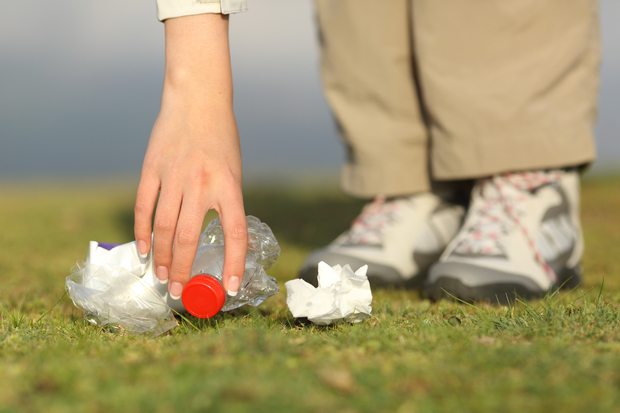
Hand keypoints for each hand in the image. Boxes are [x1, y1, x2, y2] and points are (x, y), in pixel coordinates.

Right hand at [134, 14, 246, 298]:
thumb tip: (227, 241)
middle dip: (183, 269)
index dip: (234, 263)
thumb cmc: (221, 139)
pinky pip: (144, 206)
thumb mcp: (234, 171)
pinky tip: (142, 250)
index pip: (234, 234)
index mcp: (228, 186)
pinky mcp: (152, 168)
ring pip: (162, 227)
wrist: (197, 99)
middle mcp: (201, 184)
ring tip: (160, 277)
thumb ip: (227, 203)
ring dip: (160, 257)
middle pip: (187, 237)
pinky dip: (141, 231)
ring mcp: (173, 176)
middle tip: (178, 291)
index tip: (231, 288)